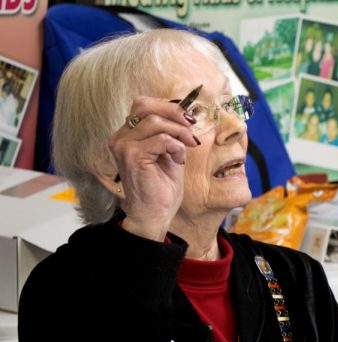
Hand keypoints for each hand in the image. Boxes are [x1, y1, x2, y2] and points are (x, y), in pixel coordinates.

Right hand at [108, 96, 199, 240]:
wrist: (154, 215)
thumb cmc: (161, 188)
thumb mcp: (170, 154)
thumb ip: (172, 134)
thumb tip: (186, 115)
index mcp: (127, 135)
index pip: (143, 105)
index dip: (168, 106)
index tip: (189, 120)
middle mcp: (120, 137)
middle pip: (144, 105)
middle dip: (173, 112)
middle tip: (190, 127)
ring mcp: (123, 145)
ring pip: (155, 122)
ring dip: (178, 133)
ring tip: (186, 148)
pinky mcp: (132, 155)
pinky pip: (161, 139)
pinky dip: (176, 147)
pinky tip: (178, 160)